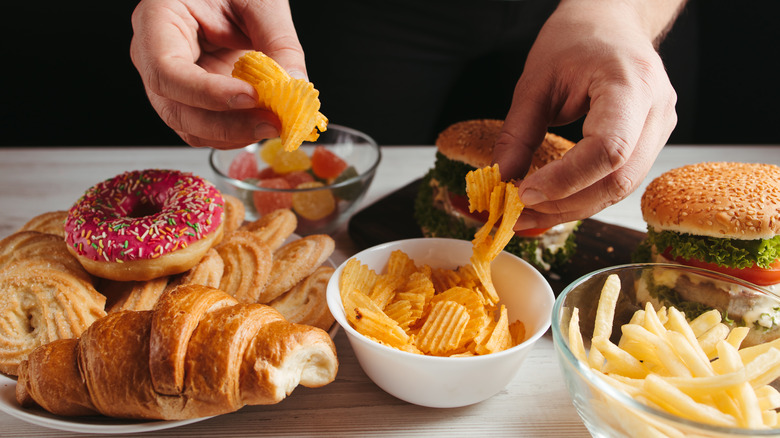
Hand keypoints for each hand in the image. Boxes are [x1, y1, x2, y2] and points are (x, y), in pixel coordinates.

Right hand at [130, 0, 303, 148]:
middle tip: (271, 123)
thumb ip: (279, 41)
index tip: (250, 96)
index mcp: (157, 20)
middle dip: (227, 125)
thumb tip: (296, 84)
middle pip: (175, 109)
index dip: (207, 92)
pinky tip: (265, 122)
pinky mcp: (197, 99)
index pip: (166, 71)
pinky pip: (209, 128)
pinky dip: (239, 132)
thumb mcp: (261, 1)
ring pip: (191, 127)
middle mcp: (157, 56)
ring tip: (273, 124)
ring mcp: (176, 83)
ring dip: (235, 134)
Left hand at [492, 0, 678, 229]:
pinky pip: (620, 180)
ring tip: (530, 215)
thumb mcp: (536, 81)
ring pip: (622, 188)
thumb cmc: (576, 39)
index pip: (607, 149)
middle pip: (619, 179)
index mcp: (631, 84)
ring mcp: (661, 127)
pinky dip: (585, 196)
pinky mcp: (651, 141)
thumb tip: (501, 179)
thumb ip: (519, 133)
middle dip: (566, 204)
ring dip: (574, 208)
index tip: (523, 193)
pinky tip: (553, 203)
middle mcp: (656, 109)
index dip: (565, 180)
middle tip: (520, 215)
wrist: (611, 20)